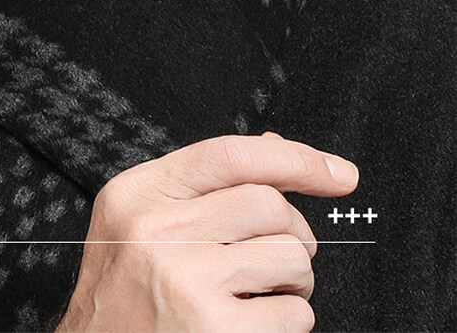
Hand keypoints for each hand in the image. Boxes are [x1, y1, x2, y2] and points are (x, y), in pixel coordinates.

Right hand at [54, 130, 358, 331]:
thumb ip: (201, 187)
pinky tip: (254, 327)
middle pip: (270, 204)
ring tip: (264, 296)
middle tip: (280, 261)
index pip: (230, 155)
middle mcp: (155, 231)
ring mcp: (184, 282)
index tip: (339, 174)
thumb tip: (276, 147)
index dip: (295, 158)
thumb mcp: (139, 227)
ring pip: (290, 257)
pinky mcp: (213, 331)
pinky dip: (289, 322)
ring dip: (295, 283)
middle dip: (294, 234)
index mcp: (137, 195)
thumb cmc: (122, 302)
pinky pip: (293, 315)